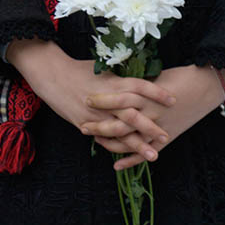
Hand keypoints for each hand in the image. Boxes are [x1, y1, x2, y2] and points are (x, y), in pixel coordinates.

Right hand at [7, 39, 172, 163]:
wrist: (51, 75)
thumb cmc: (77, 69)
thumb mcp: (102, 69)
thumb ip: (120, 79)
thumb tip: (140, 83)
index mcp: (113, 82)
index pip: (140, 86)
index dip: (157, 93)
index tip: (173, 100)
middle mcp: (107, 100)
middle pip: (133, 115)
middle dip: (151, 128)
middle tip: (166, 137)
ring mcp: (96, 114)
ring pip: (120, 132)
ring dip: (138, 145)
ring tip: (154, 155)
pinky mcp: (84, 123)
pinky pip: (104, 138)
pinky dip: (116, 147)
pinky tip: (128, 155)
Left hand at [85, 64, 224, 171]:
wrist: (205, 85)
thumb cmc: (178, 76)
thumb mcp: (152, 75)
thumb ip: (133, 83)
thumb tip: (112, 82)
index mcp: (146, 94)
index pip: (118, 98)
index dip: (101, 100)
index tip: (85, 98)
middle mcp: (151, 113)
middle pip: (121, 122)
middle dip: (100, 125)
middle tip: (83, 126)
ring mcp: (159, 128)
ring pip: (131, 140)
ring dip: (111, 143)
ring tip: (95, 141)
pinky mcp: (167, 138)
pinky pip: (146, 153)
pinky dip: (131, 161)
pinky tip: (116, 166)